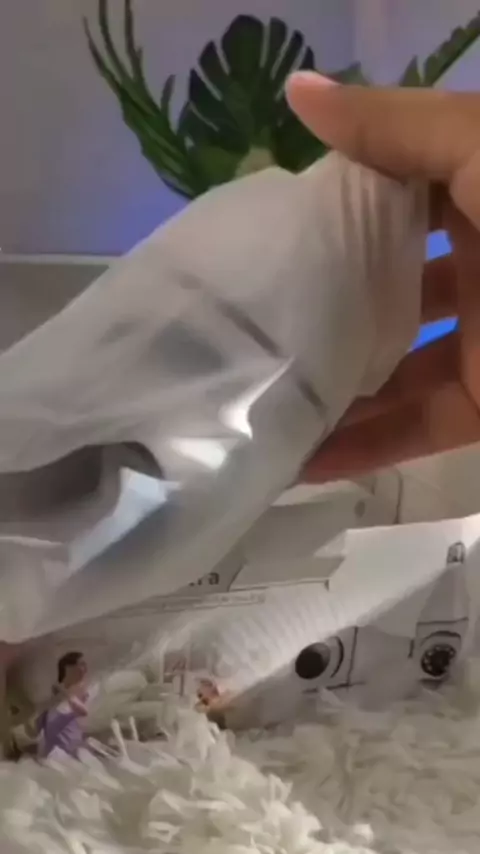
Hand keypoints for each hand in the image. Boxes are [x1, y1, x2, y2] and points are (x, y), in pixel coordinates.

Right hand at [286, 74, 479, 482]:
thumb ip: (397, 126)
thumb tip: (298, 91)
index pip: (387, 188)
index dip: (327, 199)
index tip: (262, 223)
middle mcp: (479, 261)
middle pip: (379, 282)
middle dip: (317, 298)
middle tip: (242, 315)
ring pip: (389, 365)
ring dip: (329, 385)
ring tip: (253, 395)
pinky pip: (417, 427)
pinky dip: (364, 447)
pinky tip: (298, 461)